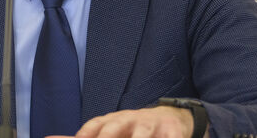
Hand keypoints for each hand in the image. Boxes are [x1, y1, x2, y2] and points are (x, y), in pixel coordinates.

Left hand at [60, 106, 207, 137]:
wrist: (169, 119)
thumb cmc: (131, 129)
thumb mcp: (108, 131)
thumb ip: (84, 136)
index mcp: (112, 121)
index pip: (96, 125)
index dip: (87, 132)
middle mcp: (129, 120)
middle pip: (116, 127)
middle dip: (107, 136)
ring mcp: (150, 125)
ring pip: (143, 132)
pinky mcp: (172, 131)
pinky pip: (171, 136)